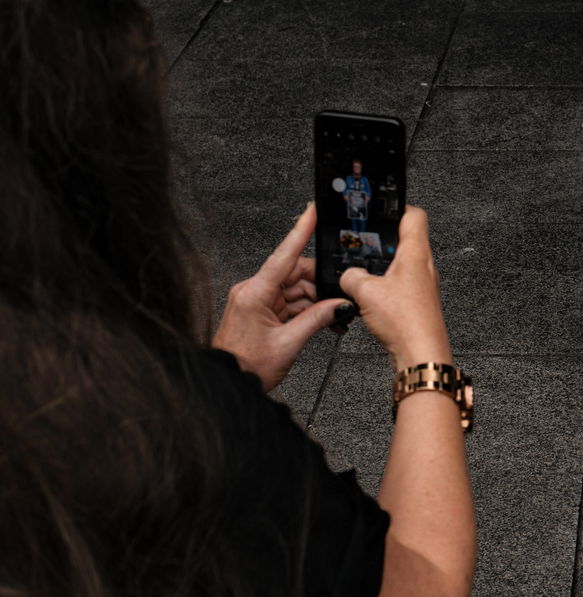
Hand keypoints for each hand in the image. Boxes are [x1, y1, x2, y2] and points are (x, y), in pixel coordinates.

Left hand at [213, 202, 346, 391]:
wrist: (228, 384)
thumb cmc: (246, 366)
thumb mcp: (289, 343)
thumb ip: (317, 319)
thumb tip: (338, 304)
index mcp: (254, 293)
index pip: (284, 255)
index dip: (300, 231)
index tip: (312, 211)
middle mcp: (253, 291)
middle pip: (296, 274)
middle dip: (320, 286)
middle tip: (340, 300)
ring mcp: (257, 300)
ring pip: (297, 289)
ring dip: (316, 302)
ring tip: (333, 319)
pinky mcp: (261, 310)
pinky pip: (291, 302)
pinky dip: (308, 310)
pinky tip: (322, 321)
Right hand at [338, 206, 451, 370]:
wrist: (421, 354)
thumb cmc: (406, 322)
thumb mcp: (366, 292)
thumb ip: (352, 276)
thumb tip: (349, 275)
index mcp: (416, 253)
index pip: (414, 215)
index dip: (397, 206)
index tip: (380, 207)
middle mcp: (424, 266)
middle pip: (406, 238)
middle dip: (383, 238)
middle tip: (365, 240)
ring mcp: (423, 284)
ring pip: (401, 263)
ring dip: (383, 265)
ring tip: (364, 270)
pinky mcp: (418, 301)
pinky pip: (400, 284)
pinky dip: (385, 285)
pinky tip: (371, 295)